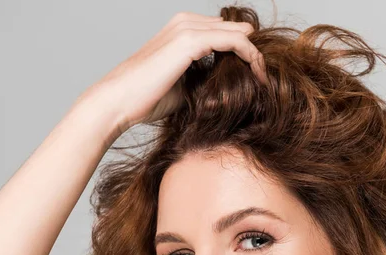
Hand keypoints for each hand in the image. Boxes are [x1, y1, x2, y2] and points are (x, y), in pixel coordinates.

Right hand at [78, 11, 266, 136]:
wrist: (120, 100)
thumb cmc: (147, 98)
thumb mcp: (184, 85)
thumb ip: (203, 77)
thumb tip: (226, 86)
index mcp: (182, 30)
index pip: (222, 34)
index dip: (243, 52)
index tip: (257, 76)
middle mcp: (185, 23)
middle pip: (232, 31)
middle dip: (251, 53)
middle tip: (265, 77)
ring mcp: (187, 28)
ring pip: (235, 34)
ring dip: (254, 55)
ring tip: (264, 78)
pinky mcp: (190, 41)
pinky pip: (232, 41)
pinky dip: (249, 55)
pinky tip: (257, 74)